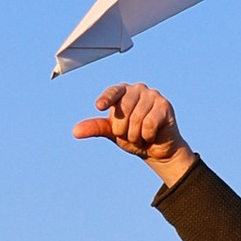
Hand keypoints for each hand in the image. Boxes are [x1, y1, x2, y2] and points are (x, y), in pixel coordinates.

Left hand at [75, 82, 194, 187]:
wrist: (156, 150)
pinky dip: (147, 135)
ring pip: (136, 118)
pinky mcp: (164, 106)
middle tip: (131, 134)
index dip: (106, 99)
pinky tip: (152, 135)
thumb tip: (75, 131)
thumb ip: (96, 128)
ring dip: (136, 135)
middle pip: (123, 110)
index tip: (99, 106)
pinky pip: (149, 123)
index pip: (112, 92)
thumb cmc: (133, 137)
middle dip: (123, 130)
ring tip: (141, 136)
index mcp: (123, 92)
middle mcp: (138, 89)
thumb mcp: (113, 133)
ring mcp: (153, 96)